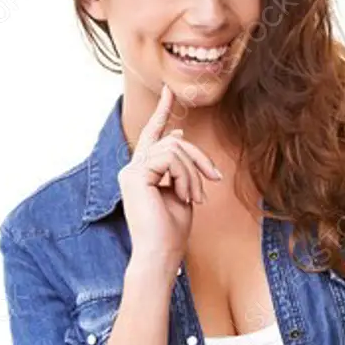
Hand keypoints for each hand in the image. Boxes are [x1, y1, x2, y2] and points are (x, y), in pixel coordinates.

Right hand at [118, 83, 222, 268]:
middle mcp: (132, 168)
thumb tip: (179, 135)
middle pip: (172, 141)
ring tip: (194, 197)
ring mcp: (131, 171)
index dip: (162, 112)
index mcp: (142, 172)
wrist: (160, 253)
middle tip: (214, 177)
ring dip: (193, 173)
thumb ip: (180, 166)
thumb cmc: (172, 231)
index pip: (153, 135)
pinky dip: (185, 176)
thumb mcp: (182, 191)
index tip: (169, 91)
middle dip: (198, 157)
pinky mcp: (135, 175)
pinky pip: (170, 159)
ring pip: (174, 149)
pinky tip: (184, 195)